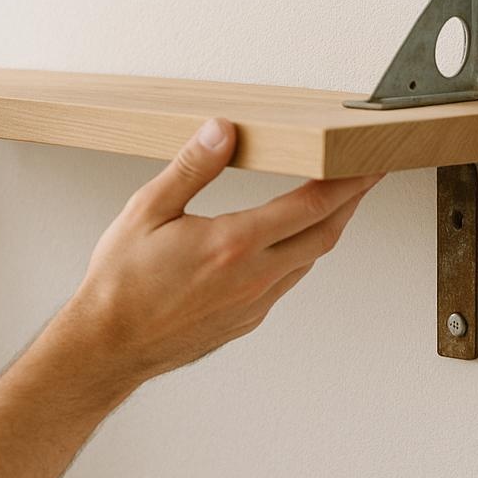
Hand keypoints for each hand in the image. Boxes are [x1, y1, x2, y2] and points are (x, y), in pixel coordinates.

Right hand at [60, 118, 383, 385]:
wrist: (108, 346)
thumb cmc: (120, 283)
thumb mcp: (146, 210)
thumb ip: (192, 168)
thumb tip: (222, 131)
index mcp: (234, 243)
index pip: (312, 205)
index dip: (349, 181)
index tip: (369, 163)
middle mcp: (253, 277)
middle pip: (325, 233)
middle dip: (353, 201)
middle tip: (368, 177)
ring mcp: (253, 304)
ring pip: (309, 261)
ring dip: (327, 229)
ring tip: (334, 204)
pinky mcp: (245, 321)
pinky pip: (286, 283)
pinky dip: (300, 256)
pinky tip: (288, 244)